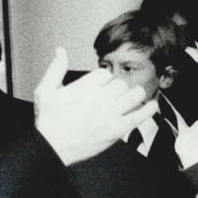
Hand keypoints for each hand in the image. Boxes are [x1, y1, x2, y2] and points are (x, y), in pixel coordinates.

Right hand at [34, 48, 156, 165]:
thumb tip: (61, 50)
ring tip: (134, 97)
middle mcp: (100, 98)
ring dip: (135, 94)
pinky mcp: (117, 129)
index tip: (101, 86)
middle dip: (118, 88)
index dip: (104, 79)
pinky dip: (149, 110)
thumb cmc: (47, 121)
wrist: (52, 147)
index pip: (104, 74)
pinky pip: (139, 116)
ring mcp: (110, 113)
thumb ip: (55, 69)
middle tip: (116, 95)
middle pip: (120, 84)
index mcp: (84, 86)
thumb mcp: (45, 90)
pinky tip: (153, 106)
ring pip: (133, 95)